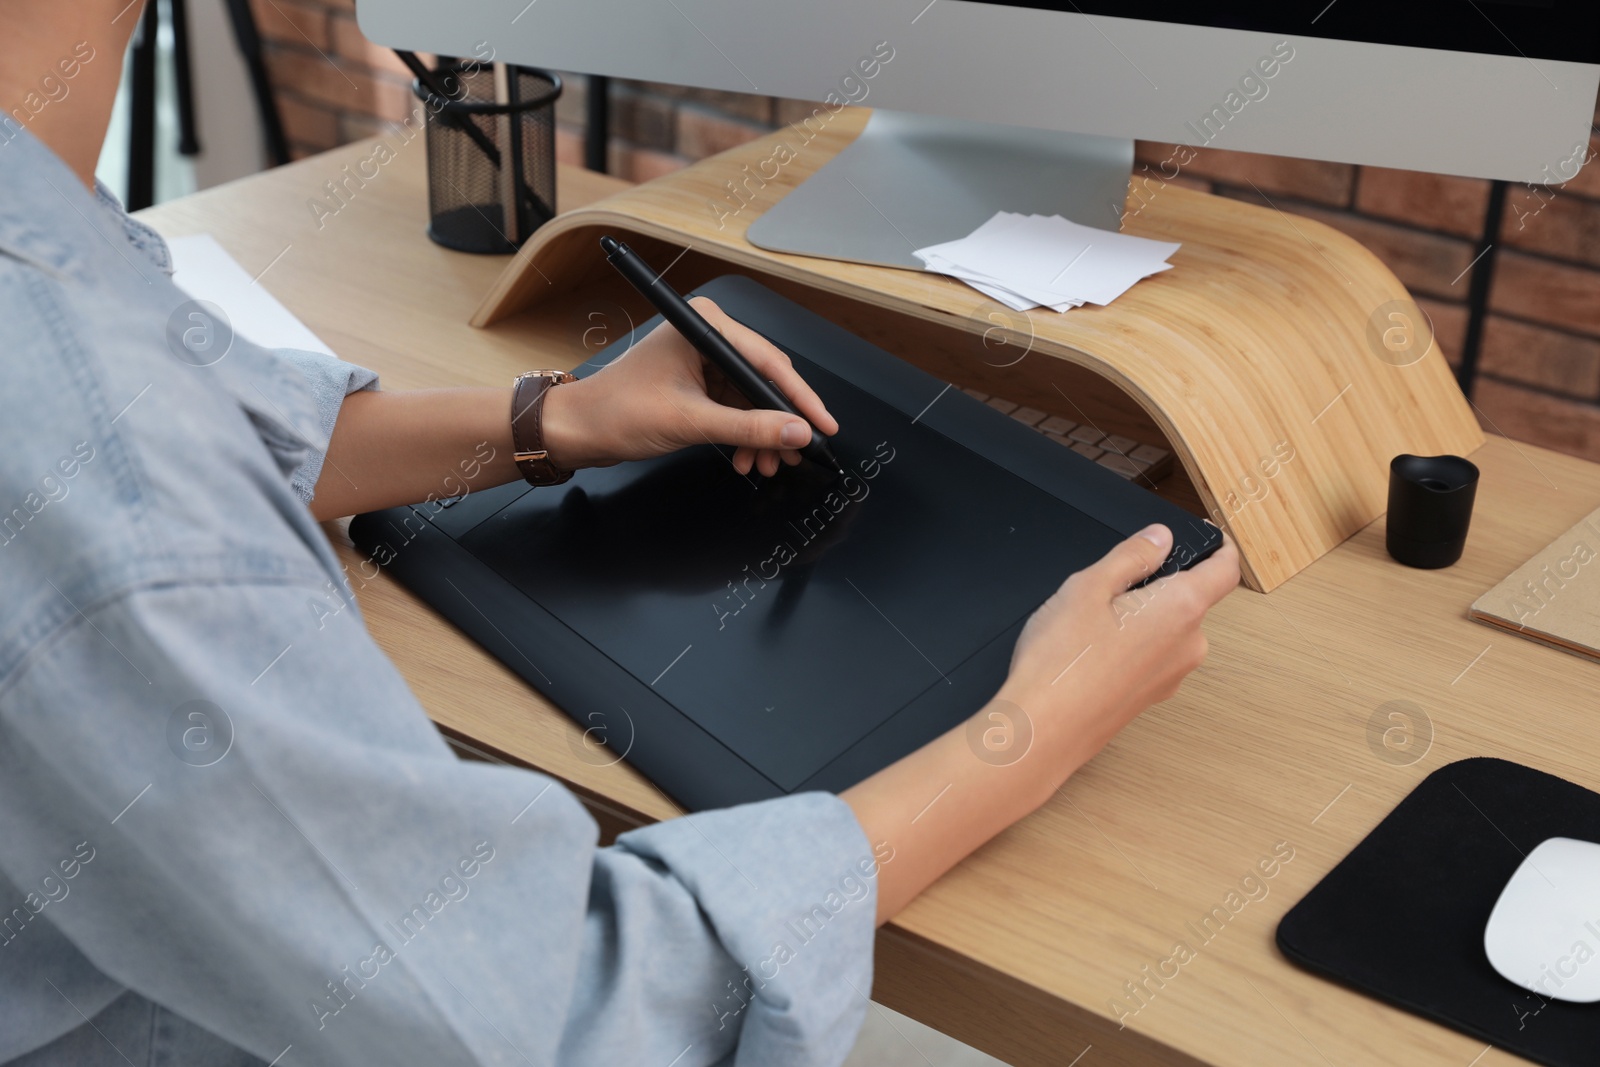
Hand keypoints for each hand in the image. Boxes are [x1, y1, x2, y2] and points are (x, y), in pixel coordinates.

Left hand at [539, 297, 839, 475]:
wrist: (578, 430)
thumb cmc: (617, 411)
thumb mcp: (692, 422)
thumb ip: (750, 428)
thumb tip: (796, 432)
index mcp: (704, 326)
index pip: (768, 361)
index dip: (800, 398)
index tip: (823, 424)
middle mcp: (706, 335)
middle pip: (763, 380)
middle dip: (778, 422)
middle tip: (795, 453)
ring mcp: (702, 358)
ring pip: (751, 399)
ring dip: (760, 435)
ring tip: (765, 464)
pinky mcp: (697, 380)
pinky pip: (735, 408)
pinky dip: (743, 435)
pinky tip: (745, 457)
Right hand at [996, 523, 1240, 798]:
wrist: (1044, 728)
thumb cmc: (1063, 660)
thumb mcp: (1089, 586)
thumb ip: (1132, 556)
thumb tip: (1160, 538)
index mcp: (1181, 609)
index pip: (1224, 571)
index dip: (1220, 548)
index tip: (1210, 538)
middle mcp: (1188, 645)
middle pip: (1189, 600)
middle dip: (1158, 586)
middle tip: (1109, 585)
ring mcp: (1172, 676)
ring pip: (1167, 630)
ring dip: (1142, 618)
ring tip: (1090, 623)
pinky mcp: (1152, 696)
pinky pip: (1152, 656)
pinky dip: (1131, 645)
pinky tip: (1090, 651)